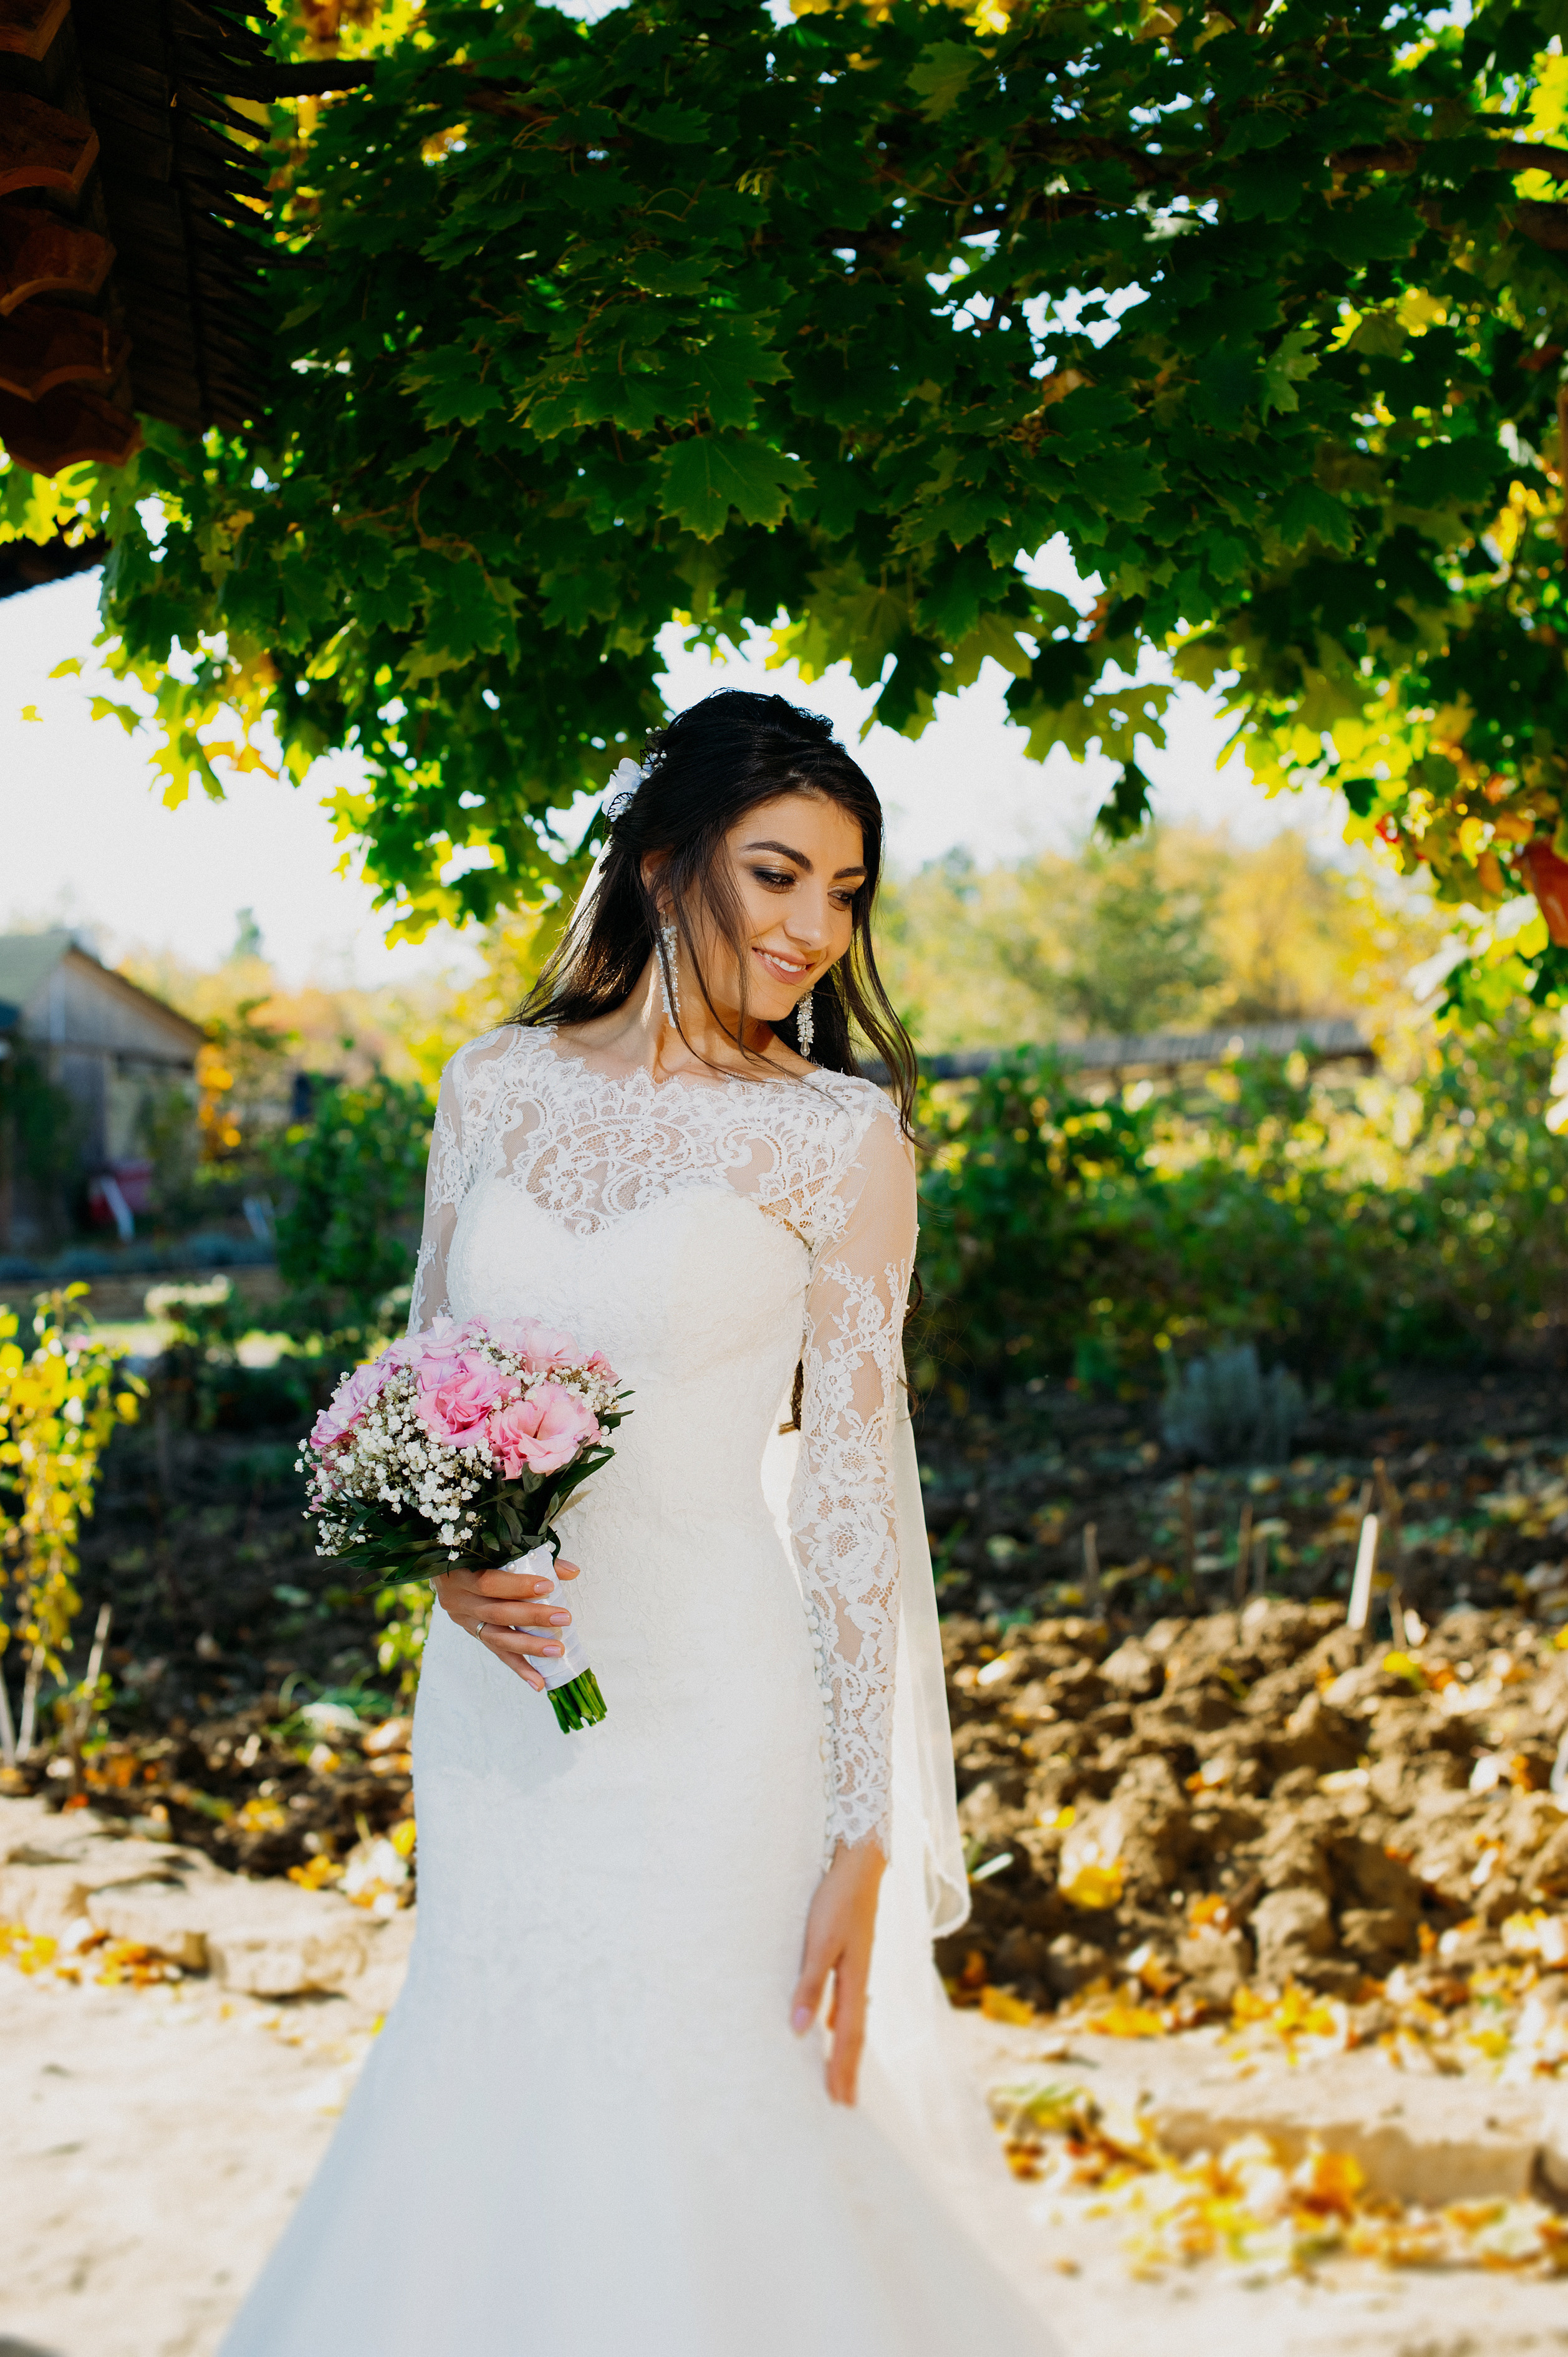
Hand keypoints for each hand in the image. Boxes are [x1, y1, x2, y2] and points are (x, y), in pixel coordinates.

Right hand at [433, 1559, 580, 1691]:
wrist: (444, 1566)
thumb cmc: (477, 1553)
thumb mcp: (498, 1550)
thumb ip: (534, 1558)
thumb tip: (571, 1571)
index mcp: (460, 1573)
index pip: (489, 1583)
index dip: (518, 1586)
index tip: (548, 1586)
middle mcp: (458, 1600)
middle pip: (497, 1613)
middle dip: (533, 1617)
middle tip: (563, 1618)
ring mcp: (464, 1620)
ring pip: (497, 1638)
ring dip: (529, 1646)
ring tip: (556, 1651)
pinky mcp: (473, 1633)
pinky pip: (496, 1652)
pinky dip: (519, 1667)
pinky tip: (537, 1682)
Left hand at [789, 1837, 885, 2106]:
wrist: (859, 1864)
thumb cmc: (836, 1901)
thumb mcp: (819, 1943)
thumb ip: (810, 1985)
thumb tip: (802, 2030)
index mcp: (854, 1981)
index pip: (848, 2037)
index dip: (843, 2070)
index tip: (841, 2103)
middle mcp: (859, 1979)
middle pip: (854, 2034)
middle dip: (847, 2070)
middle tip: (844, 2104)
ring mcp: (857, 1966)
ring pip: (851, 2018)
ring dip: (844, 2049)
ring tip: (839, 2073)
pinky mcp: (850, 1954)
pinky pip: (845, 2000)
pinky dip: (839, 2021)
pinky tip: (827, 2024)